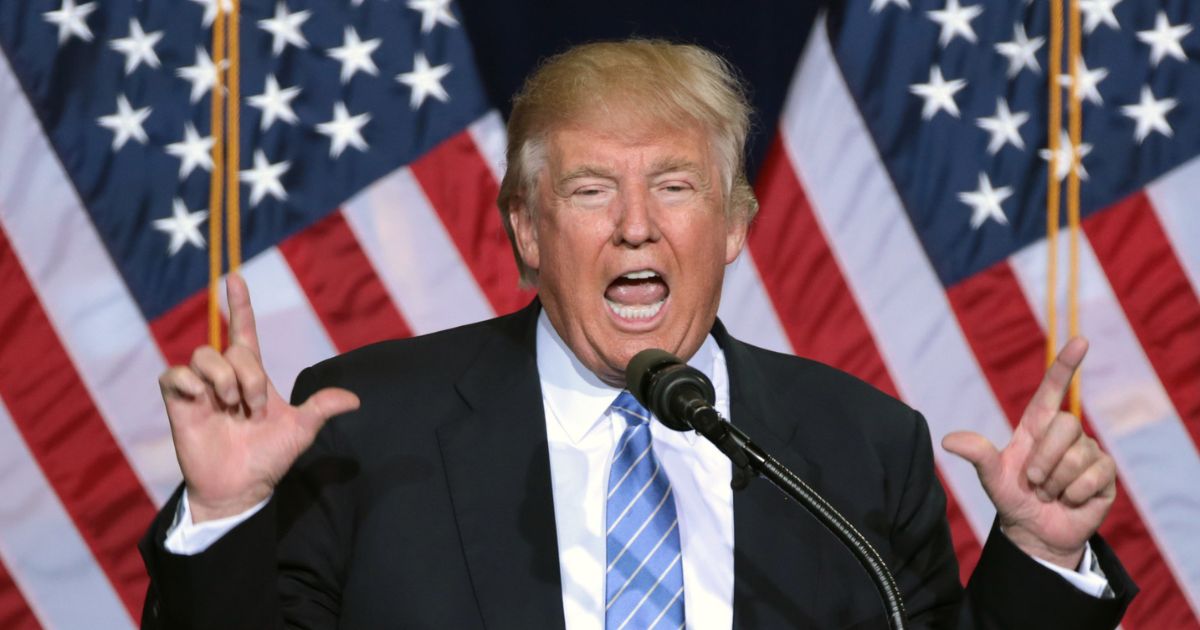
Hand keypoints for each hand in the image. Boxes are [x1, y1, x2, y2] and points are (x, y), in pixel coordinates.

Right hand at [158, 274, 359, 522]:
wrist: (241, 488)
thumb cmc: (268, 457)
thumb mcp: (301, 430)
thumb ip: (322, 408)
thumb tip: (356, 400)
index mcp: (252, 376)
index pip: (244, 330)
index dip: (240, 304)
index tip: (236, 277)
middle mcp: (225, 376)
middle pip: (232, 348)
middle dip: (249, 376)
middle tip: (253, 409)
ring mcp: (200, 389)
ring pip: (204, 355)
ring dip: (223, 378)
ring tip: (231, 406)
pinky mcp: (179, 403)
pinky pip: (173, 374)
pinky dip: (188, 381)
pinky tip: (203, 399)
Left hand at [942, 337, 1115, 569]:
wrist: (1035, 532)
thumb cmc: (1012, 498)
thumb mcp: (991, 477)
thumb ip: (976, 455)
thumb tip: (947, 440)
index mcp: (1037, 426)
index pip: (1054, 389)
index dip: (1066, 364)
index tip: (1080, 340)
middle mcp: (1065, 435)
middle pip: (1066, 425)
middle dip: (1045, 459)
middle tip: (1034, 482)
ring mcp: (1089, 453)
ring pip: (1078, 455)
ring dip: (1057, 481)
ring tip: (1050, 493)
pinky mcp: (1105, 475)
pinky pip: (1094, 475)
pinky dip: (1075, 493)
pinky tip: (1069, 501)